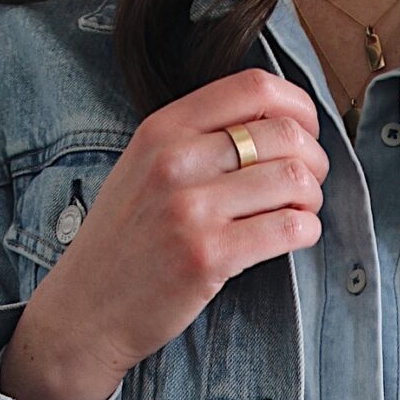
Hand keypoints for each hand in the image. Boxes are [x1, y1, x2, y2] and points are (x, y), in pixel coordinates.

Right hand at [0, 68, 328, 399]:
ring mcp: (190, 209)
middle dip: (314, 158)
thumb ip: (195, 140)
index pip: (253, 88)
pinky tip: (296, 236)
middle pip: (283, 133)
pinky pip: (288, 228)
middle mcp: (175, 161)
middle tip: (310, 182)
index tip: (306, 132)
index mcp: (162, 129)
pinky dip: (307, 230)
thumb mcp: (142, 169)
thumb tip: (274, 124)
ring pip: (293, 179)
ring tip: (301, 212)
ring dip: (312, 197)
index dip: (298, 106)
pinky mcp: (208, 256)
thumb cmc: (123, 244)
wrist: (85, 311)